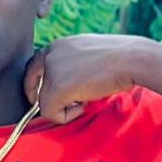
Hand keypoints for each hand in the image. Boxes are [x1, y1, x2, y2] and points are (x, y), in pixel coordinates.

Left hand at [22, 36, 143, 122]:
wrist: (131, 59)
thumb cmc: (118, 59)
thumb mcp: (87, 55)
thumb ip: (71, 65)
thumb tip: (66, 87)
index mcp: (58, 45)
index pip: (33, 66)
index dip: (34, 84)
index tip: (40, 97)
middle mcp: (51, 54)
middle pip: (30, 83)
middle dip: (42, 99)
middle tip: (60, 107)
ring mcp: (52, 71)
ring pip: (42, 102)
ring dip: (62, 107)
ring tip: (84, 101)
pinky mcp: (56, 88)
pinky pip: (50, 112)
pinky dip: (66, 116)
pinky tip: (84, 106)